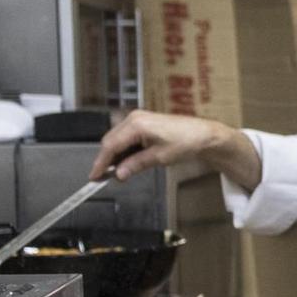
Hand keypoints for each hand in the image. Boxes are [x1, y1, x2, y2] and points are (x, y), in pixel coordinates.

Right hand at [90, 110, 224, 180]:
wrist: (202, 135)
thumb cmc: (186, 141)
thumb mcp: (159, 158)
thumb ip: (136, 165)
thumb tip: (119, 174)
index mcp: (136, 124)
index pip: (110, 145)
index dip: (100, 163)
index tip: (94, 176)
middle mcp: (134, 118)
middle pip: (110, 141)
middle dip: (105, 160)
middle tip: (102, 178)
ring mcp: (137, 119)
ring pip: (116, 139)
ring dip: (114, 156)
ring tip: (116, 173)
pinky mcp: (142, 123)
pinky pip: (125, 137)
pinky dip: (123, 150)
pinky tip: (126, 162)